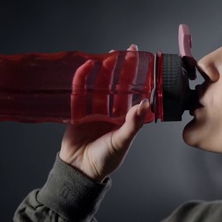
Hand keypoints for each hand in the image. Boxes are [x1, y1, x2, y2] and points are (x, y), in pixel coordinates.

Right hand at [60, 45, 148, 181]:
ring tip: (107, 56)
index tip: (142, 62)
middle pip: (116, 85)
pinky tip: (85, 68)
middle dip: (121, 68)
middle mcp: (110, 112)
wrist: (80, 171)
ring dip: (103, 71)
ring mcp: (93, 111)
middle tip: (126, 50)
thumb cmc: (105, 160)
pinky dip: (81, 80)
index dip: (137, 78)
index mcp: (123, 118)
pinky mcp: (77, 112)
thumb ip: (133, 124)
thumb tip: (144, 104)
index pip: (132, 93)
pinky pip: (79, 92)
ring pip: (99, 86)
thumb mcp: (122, 142)